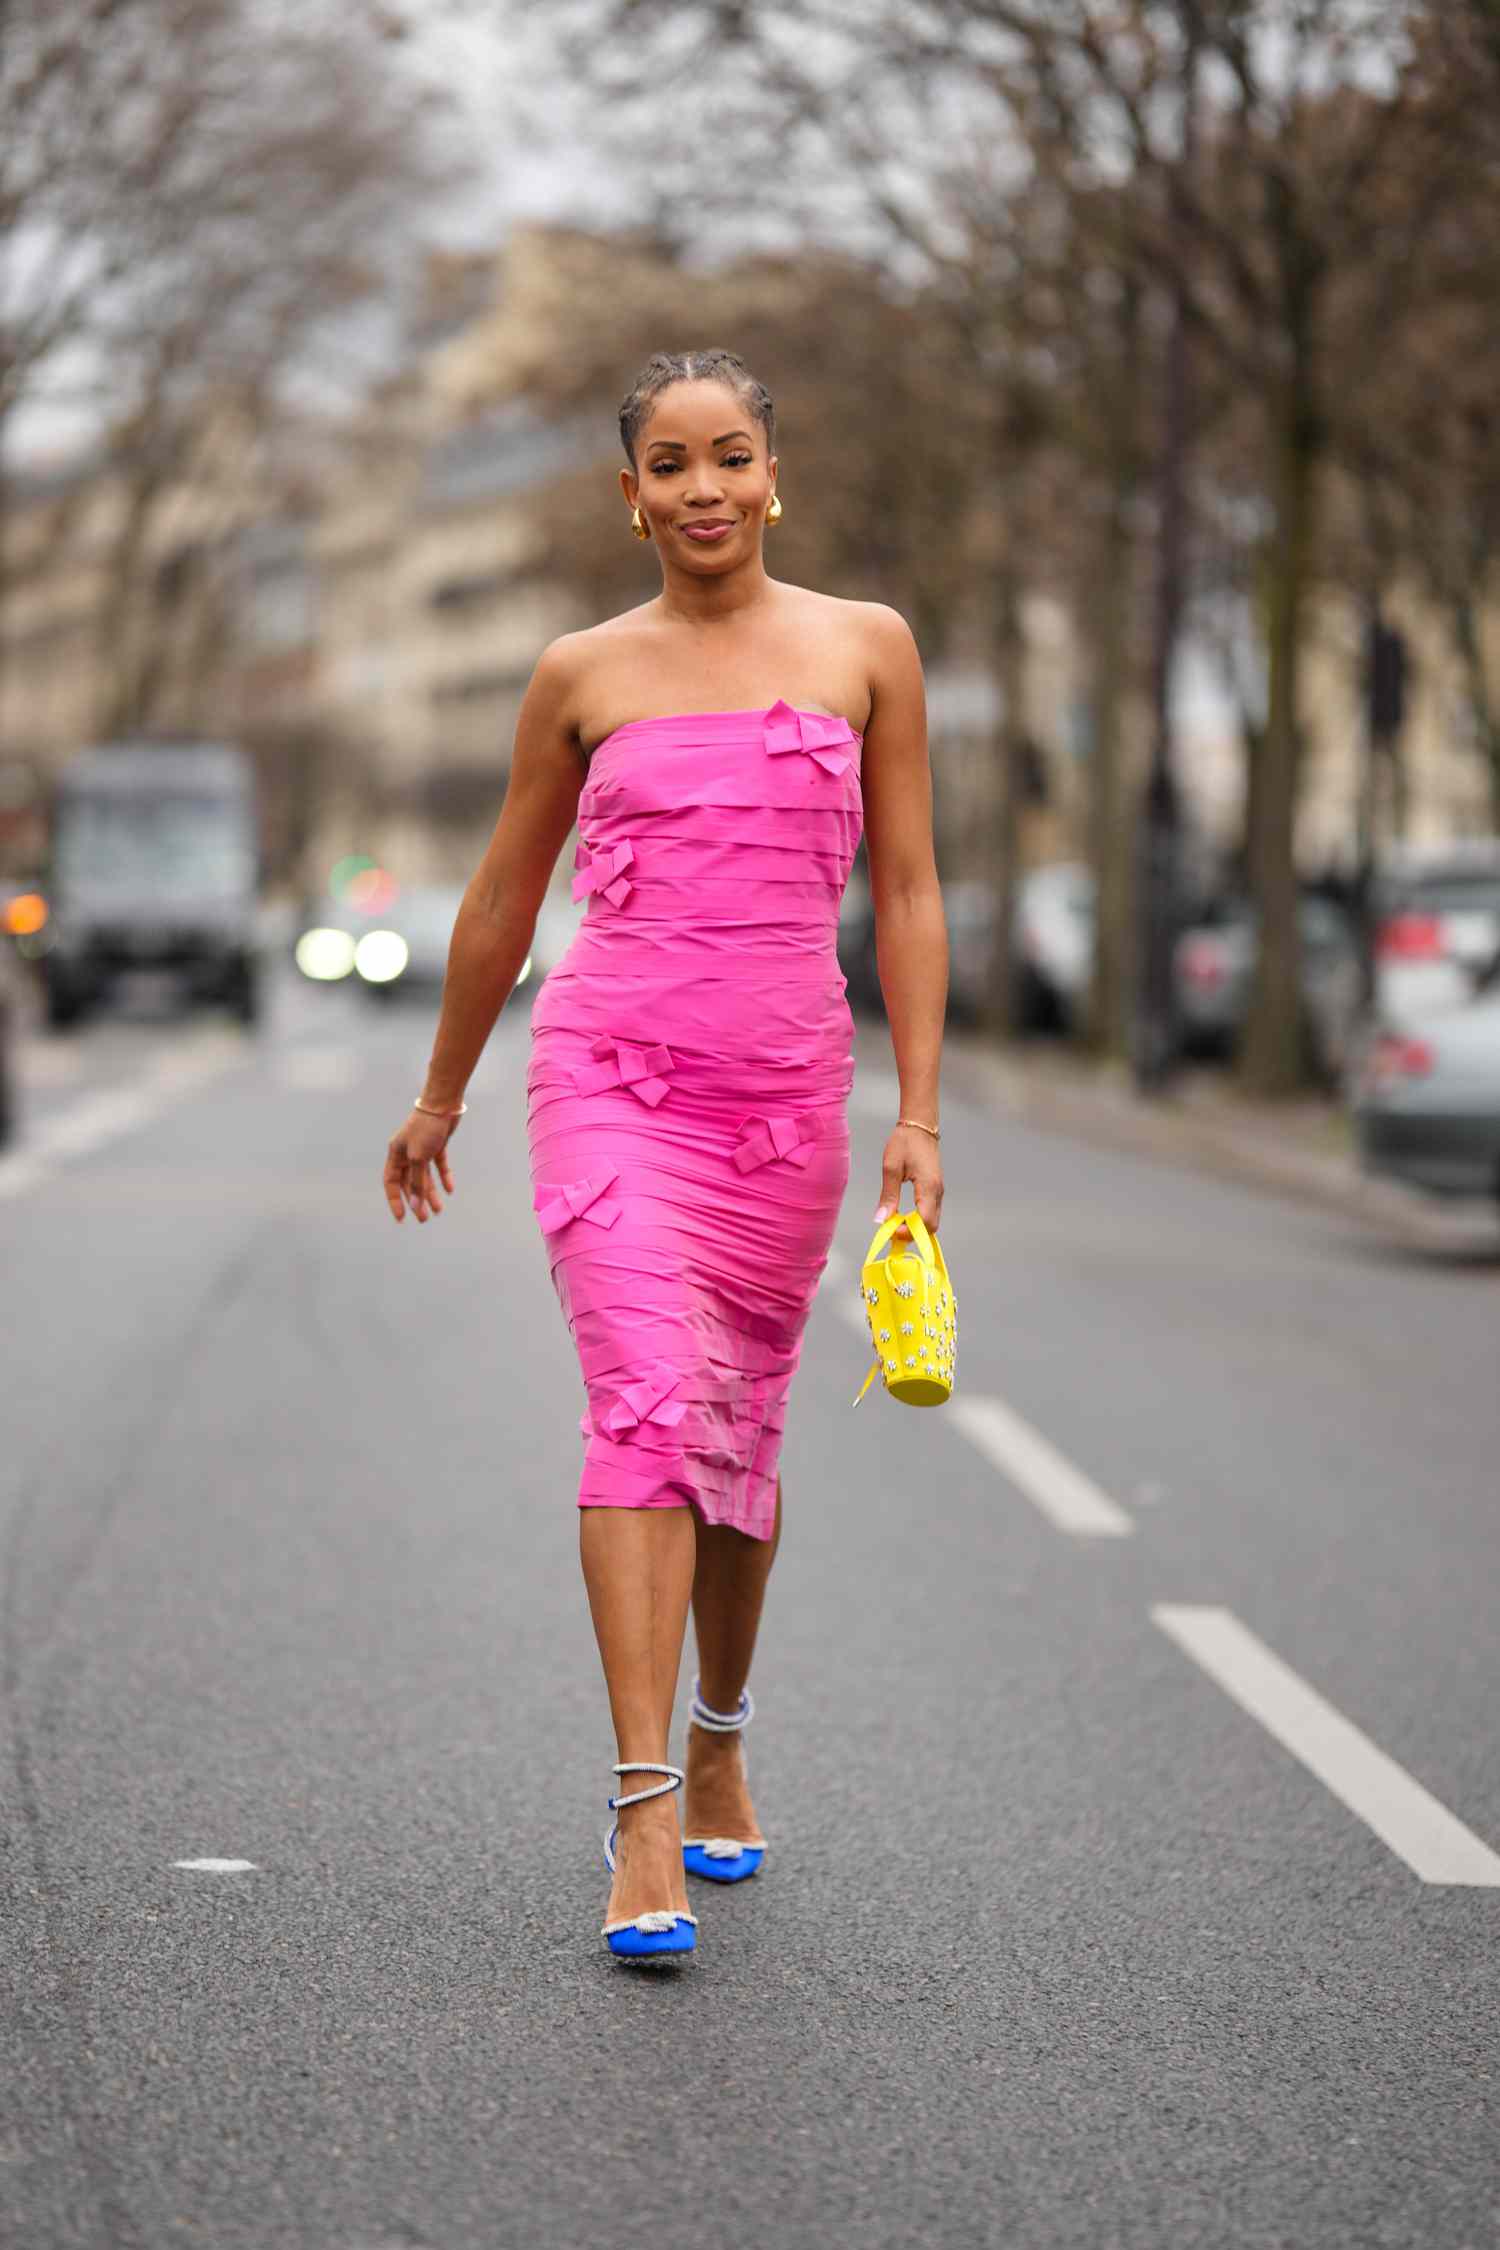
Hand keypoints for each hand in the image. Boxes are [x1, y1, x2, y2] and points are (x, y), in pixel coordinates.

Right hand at [384, 1107, 458, 1223]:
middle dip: (416, 1200)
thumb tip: (415, 1205)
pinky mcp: (436, 1145)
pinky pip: (438, 1166)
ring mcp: (421, 1149)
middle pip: (409, 1182)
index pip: (391, 1182)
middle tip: (424, 1218)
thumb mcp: (419, 1158)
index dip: (395, 1200)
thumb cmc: (426, 1128)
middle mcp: (406, 1153)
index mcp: (395, 1154)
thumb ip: (417, 1182)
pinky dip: (443, 1177)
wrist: (443, 1104)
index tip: (402, 1218)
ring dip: (431, 1193)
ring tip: (438, 1210)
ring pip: (424, 1176)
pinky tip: (450, 1190)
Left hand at [874, 1123, 942, 1241]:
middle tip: (892, 1230)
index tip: (891, 1230)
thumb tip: (881, 1219)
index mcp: (928, 1187)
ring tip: (895, 1223)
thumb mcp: (891, 1168)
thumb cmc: (905, 1142)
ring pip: (932, 1221)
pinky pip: (930, 1212)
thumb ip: (888, 1196)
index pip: (924, 1221)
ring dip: (915, 1228)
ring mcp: (939, 1192)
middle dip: (912, 1234)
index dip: (908, 1231)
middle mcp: (938, 1192)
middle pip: (931, 1227)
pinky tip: (903, 1216)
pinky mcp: (936, 1190)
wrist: (919, 1126)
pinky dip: (918, 1220)